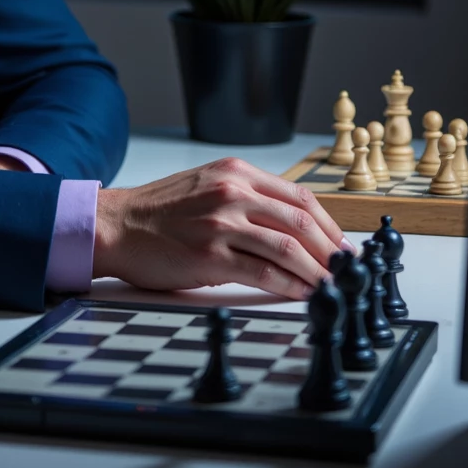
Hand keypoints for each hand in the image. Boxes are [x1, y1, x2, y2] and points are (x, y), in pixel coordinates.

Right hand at [93, 157, 348, 300]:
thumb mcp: (208, 186)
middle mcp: (231, 192)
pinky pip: (263, 272)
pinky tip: (303, 295)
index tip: (344, 246)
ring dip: (318, 272)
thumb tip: (293, 227)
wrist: (117, 224)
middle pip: (301, 221)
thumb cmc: (161, 211)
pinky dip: (290, 286)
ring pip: (288, 247)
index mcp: (235, 172)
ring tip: (334, 288)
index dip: (330, 225)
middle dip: (332, 250)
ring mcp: (221, 223)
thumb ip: (247, 198)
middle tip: (349, 271)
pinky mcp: (209, 256)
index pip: (299, 197)